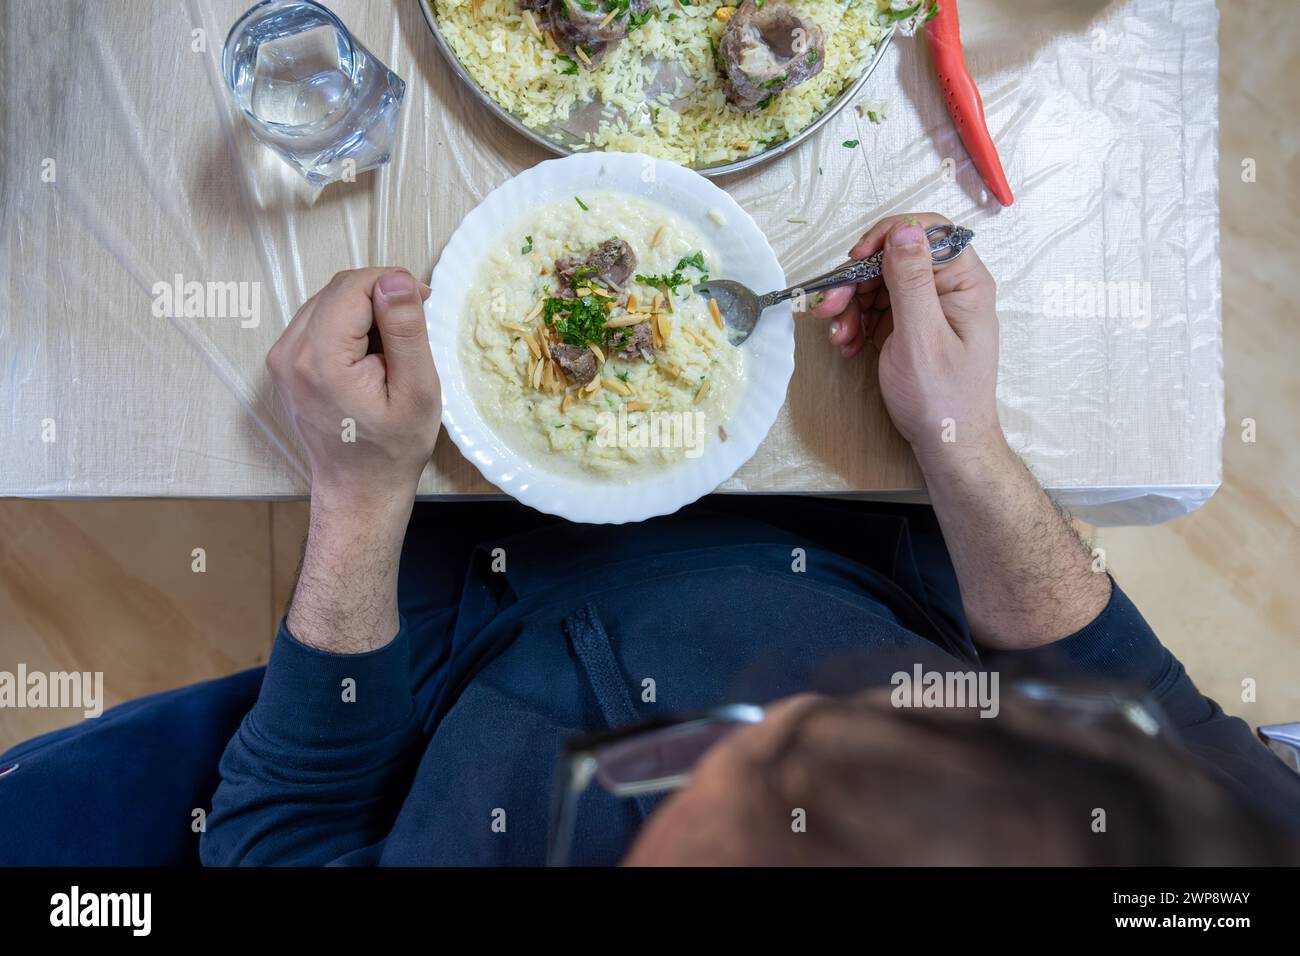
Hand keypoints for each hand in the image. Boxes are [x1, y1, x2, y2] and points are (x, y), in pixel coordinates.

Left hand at [267, 268, 438, 520]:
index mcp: (320, 358)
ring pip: (328, 301)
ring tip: (390, 351)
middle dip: (379, 297)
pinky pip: (318, 321)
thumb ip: (405, 330)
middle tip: (411, 332)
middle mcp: (289, 352)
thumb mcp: (417, 390)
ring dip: (364, 312)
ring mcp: (281, 358)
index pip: (354, 286)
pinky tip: (368, 358)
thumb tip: (397, 278)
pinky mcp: (284, 363)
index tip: (423, 305)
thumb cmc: (393, 449)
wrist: (359, 490)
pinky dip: (348, 326)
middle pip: (338, 290)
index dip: (393, 285)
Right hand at [812, 213, 1002, 470]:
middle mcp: (948, 288)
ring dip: (852, 306)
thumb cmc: (942, 397)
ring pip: (879, 284)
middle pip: (894, 259)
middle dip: (858, 281)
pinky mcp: (910, 326)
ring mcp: (927, 308)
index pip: (927, 233)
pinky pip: (876, 309)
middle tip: (831, 307)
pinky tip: (848, 345)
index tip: (857, 259)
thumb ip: (911, 281)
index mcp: (964, 282)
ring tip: (840, 337)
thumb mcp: (921, 336)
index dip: (888, 238)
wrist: (946, 443)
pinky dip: (856, 324)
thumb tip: (904, 231)